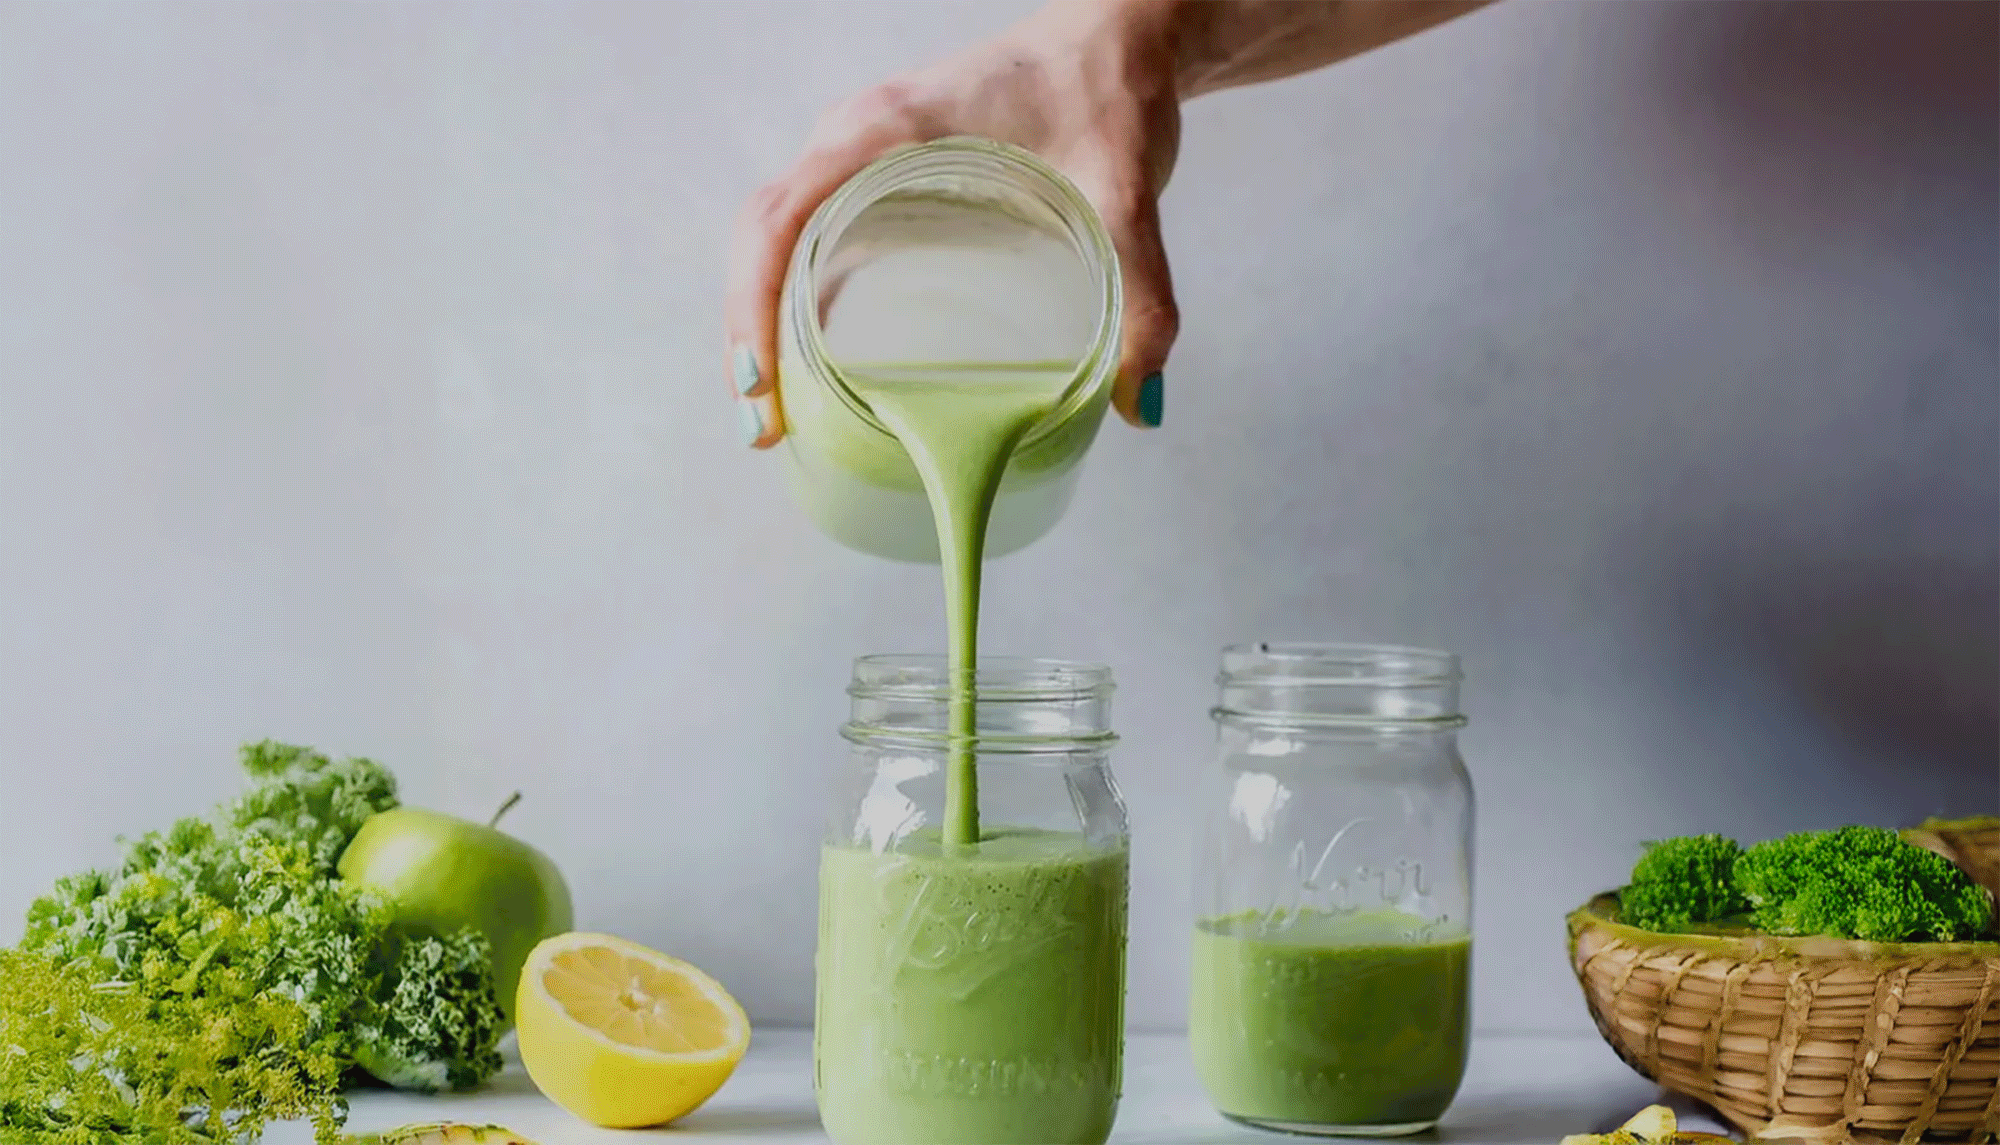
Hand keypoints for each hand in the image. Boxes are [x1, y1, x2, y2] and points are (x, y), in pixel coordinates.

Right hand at [725, 0, 1183, 447]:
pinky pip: (810, 234)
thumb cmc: (1108, 90)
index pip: (784, 212)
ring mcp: (862, 153)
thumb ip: (1142, 290)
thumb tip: (1140, 405)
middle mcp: (858, 135)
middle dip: (747, 331)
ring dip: (760, 319)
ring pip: (778, 236)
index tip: (759, 382)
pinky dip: (792, 298)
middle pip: (764, 233)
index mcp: (892, 126)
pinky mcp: (881, 176)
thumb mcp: (1127, 188)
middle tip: (764, 426)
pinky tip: (809, 366)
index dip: (754, 300)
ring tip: (774, 413)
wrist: (1119, 40)